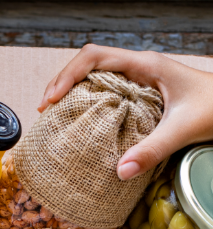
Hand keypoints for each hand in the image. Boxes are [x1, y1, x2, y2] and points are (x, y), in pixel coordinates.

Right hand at [38, 44, 212, 180]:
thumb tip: (119, 172)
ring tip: (56, 115)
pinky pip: (106, 92)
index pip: (94, 57)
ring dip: (73, 93)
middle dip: (62, 84)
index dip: (67, 75)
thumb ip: (152, 150)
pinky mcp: (139, 94)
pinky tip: (81, 122)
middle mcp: (137, 69)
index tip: (52, 100)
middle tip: (45, 111)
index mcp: (144, 66)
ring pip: (95, 77)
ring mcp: (137, 80)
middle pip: (87, 65)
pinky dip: (88, 104)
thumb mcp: (182, 129)